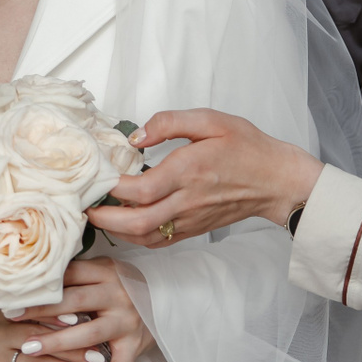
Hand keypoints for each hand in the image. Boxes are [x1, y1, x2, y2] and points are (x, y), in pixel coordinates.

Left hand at [0, 259, 152, 361]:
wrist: (165, 304)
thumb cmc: (122, 287)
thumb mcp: (102, 271)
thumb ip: (76, 273)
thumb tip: (33, 276)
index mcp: (107, 271)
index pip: (69, 276)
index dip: (40, 286)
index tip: (13, 295)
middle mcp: (119, 295)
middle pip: (74, 302)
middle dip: (40, 312)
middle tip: (12, 319)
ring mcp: (128, 322)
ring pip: (88, 334)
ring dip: (57, 342)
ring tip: (29, 349)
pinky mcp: (135, 347)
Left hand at [84, 108, 322, 246]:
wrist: (276, 180)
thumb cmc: (247, 147)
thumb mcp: (212, 120)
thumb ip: (170, 122)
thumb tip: (137, 136)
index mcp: (189, 171)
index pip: (142, 190)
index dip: (114, 188)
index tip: (98, 176)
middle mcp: (187, 200)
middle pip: (138, 222)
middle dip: (105, 218)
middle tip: (85, 206)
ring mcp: (190, 219)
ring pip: (145, 236)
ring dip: (117, 231)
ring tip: (97, 215)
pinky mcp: (194, 229)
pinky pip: (159, 241)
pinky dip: (136, 238)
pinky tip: (123, 226)